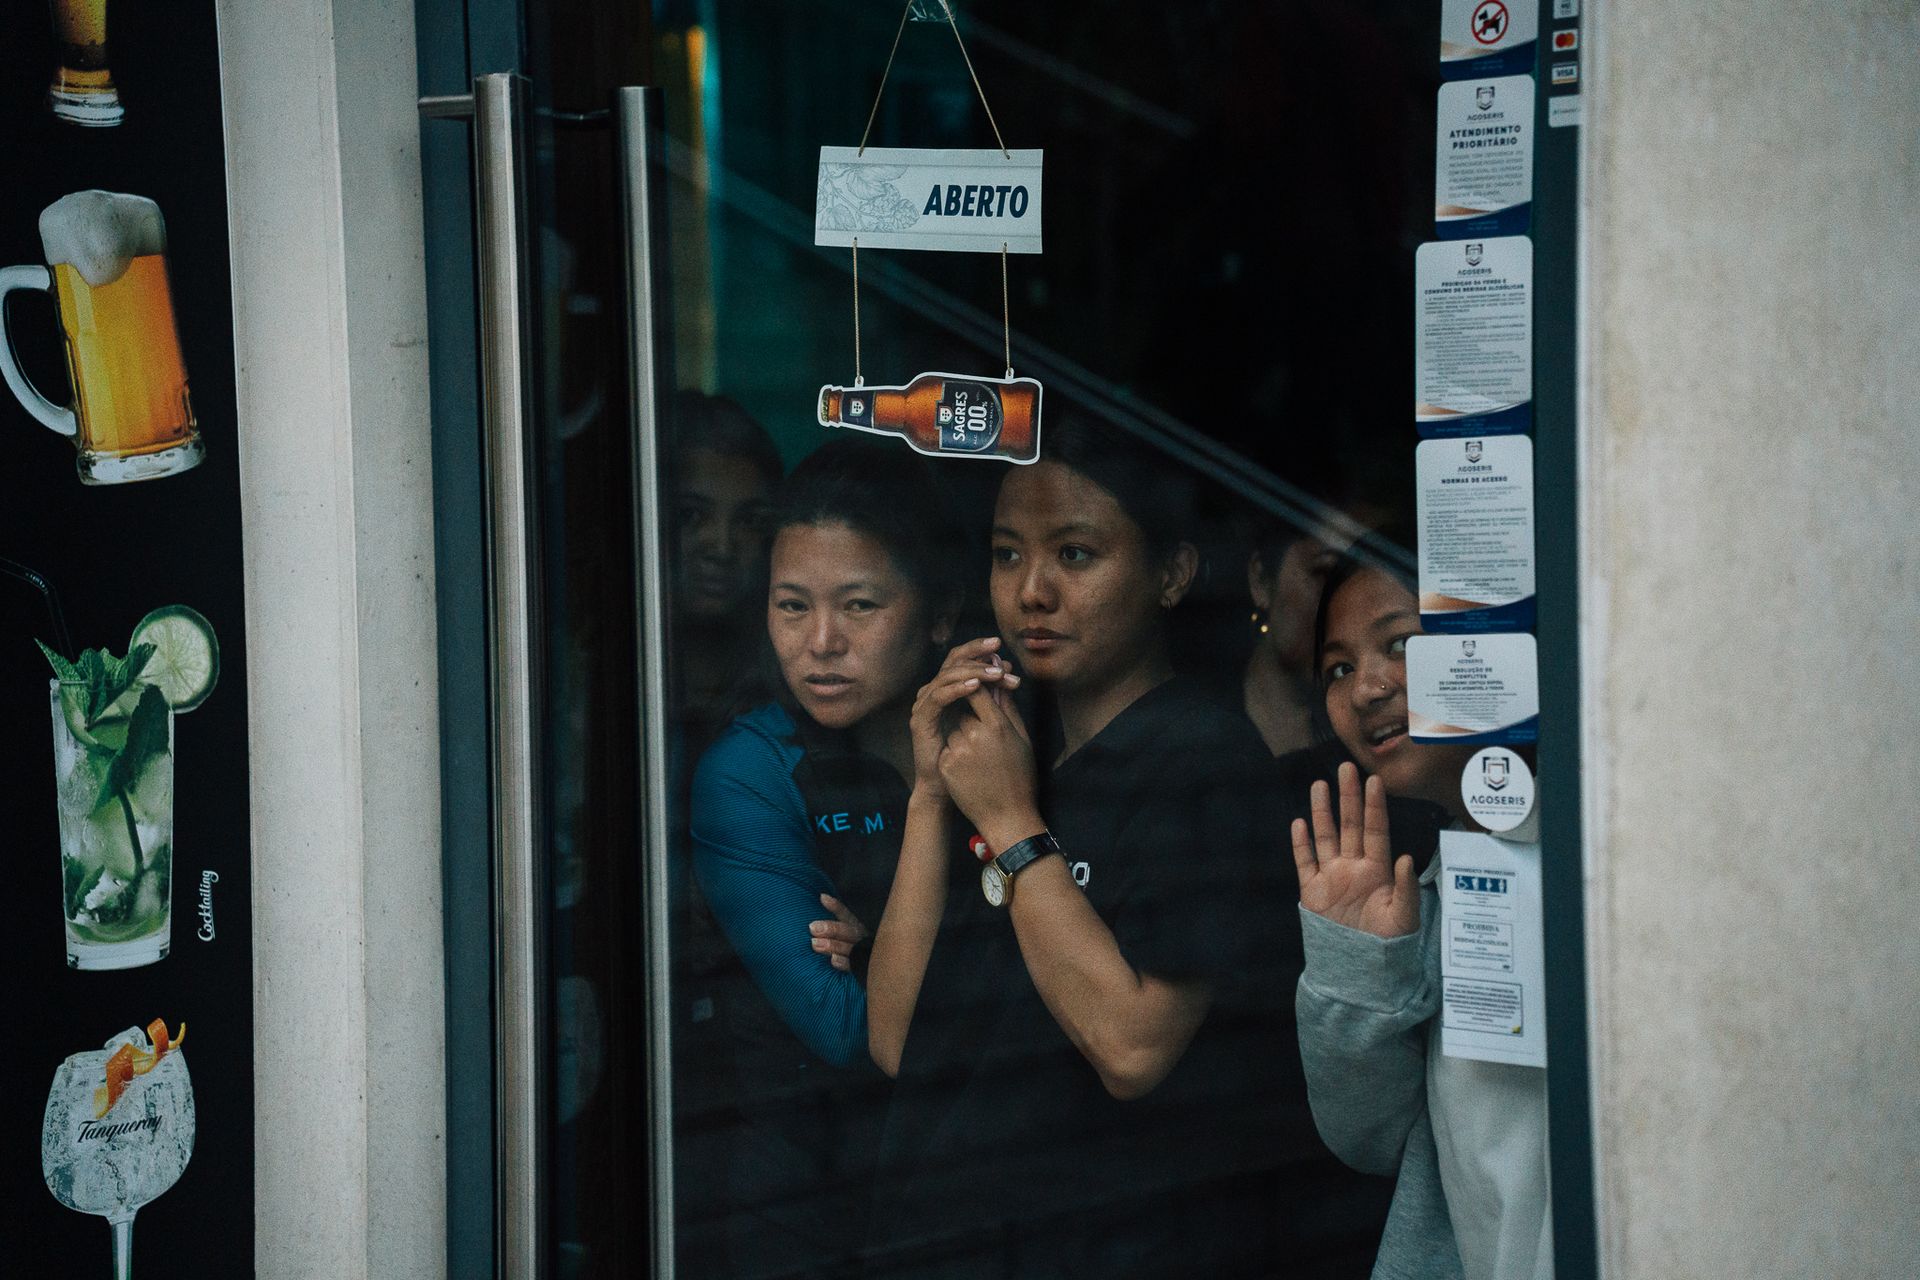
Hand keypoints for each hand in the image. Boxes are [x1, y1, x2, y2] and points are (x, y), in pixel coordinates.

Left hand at [809, 894, 868, 971]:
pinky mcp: (864, 968)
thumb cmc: (855, 948)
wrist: (880, 971)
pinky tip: (833, 960)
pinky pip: (854, 966)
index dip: (836, 906)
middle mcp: (862, 938)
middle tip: (812, 928)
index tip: (822, 898)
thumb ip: (837, 916)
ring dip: (833, 945)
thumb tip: (822, 896)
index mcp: (857, 927)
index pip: (846, 914)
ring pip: (849, 948)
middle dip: (830, 929)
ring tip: (814, 944)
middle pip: (847, 931)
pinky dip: (844, 963)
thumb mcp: (849, 931)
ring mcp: (864, 953)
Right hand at [910, 637, 1020, 799]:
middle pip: (953, 662)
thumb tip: (1008, 672)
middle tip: (1000, 654)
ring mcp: (925, 705)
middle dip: (978, 656)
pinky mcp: (920, 721)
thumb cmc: (972, 761)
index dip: (983, 654)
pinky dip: (957, 689)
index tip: (1007, 657)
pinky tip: (975, 687)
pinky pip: (938, 698)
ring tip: (996, 674)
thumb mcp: (991, 725)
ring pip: (947, 676)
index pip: (964, 662)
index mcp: (950, 691)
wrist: (949, 791)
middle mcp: (935, 693)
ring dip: (973, 672)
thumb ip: (997, 700)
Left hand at [937, 685, 1040, 851]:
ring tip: (981, 760)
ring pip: (954, 729)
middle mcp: (975, 735)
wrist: (1007, 817)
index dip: (976, 688)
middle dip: (971, 718)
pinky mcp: (946, 764)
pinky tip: (972, 770)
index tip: (979, 691)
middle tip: (987, 740)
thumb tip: (999, 684)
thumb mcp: (1022, 740)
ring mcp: (958, 750)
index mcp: (997, 726)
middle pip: (963, 711)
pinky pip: (948, 747)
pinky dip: (956, 753)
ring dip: (963, 736)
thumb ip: (1008, 708)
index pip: (978, 690)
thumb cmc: (1020, 777)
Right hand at [1291, 762, 1417, 937]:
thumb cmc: (1388, 946)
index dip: (1374, 807)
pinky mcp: (1312, 892)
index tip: (1374, 781)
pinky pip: (1305, 862)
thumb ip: (1405, 888)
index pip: (1376, 831)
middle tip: (1346, 768)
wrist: (1360, 972)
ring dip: (1323, 812)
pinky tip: (1299, 823)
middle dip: (1348, 797)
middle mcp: (1354, 867)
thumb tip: (1406, 857)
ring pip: (1326, 837)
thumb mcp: (1404, 918)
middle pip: (1349, 825)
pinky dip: (1301, 843)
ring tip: (1320, 785)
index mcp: (1378, 871)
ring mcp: (1332, 877)